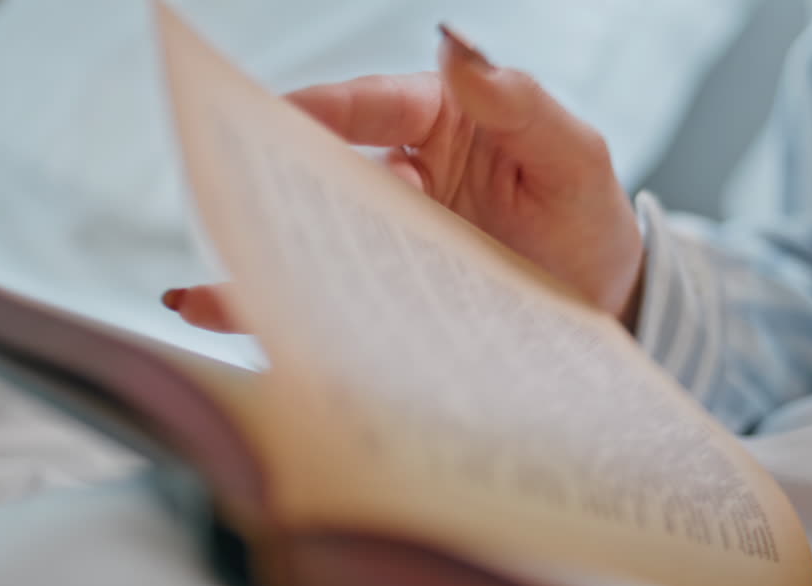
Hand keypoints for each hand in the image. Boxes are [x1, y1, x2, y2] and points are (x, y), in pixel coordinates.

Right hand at [165, 24, 644, 332]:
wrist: (606, 305)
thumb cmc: (588, 219)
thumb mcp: (576, 159)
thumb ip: (522, 104)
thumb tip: (456, 45)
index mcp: (441, 123)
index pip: (372, 106)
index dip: (325, 110)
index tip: (281, 118)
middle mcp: (403, 177)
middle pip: (327, 173)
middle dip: (275, 183)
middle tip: (226, 195)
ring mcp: (391, 241)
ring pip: (315, 238)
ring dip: (259, 256)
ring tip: (205, 288)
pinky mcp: (387, 299)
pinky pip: (324, 298)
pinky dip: (274, 308)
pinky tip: (220, 314)